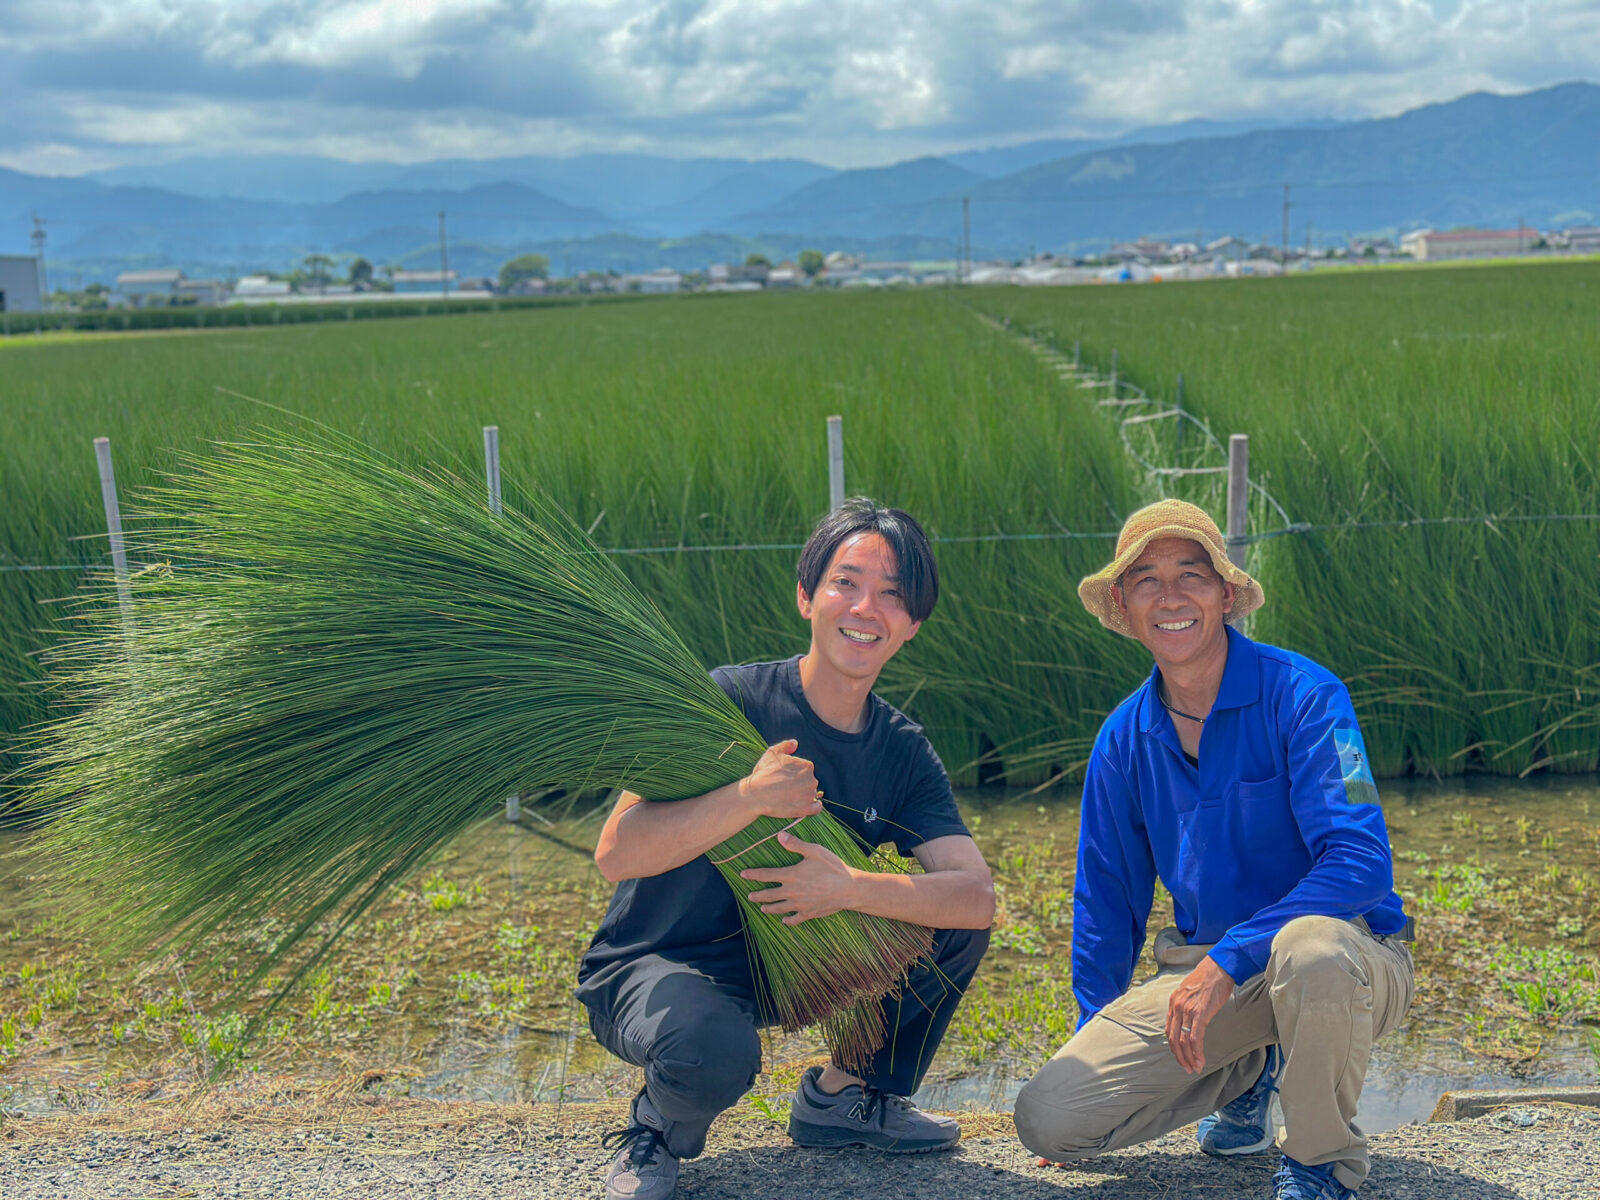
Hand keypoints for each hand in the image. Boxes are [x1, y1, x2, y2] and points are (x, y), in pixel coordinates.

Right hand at [738, 739, 821, 821]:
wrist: (756, 794)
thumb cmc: (764, 773)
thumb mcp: (772, 753)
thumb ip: (786, 745)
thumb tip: (795, 743)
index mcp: (807, 766)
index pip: (805, 770)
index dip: (795, 773)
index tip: (785, 777)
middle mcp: (811, 780)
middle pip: (809, 781)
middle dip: (800, 784)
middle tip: (785, 788)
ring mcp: (809, 795)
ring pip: (811, 794)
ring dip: (803, 795)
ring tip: (788, 797)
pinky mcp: (806, 809)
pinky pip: (816, 808)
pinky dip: (813, 807)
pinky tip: (805, 805)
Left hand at [739, 830, 856, 924]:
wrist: (849, 889)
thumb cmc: (833, 867)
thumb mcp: (814, 851)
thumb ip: (795, 845)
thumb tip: (779, 835)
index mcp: (791, 876)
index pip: (766, 875)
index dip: (753, 874)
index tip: (742, 874)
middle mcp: (792, 892)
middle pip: (769, 895)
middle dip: (757, 895)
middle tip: (748, 896)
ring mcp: (800, 905)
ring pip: (779, 909)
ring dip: (769, 908)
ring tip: (762, 908)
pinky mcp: (809, 913)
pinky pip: (795, 919)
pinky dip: (788, 921)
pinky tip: (784, 921)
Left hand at [1165, 956, 1234, 1073]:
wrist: (1218, 968)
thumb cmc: (1208, 979)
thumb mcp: (1190, 991)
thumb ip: (1186, 1004)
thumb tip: (1189, 1018)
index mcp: (1173, 1002)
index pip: (1169, 1030)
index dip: (1174, 1046)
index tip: (1181, 1056)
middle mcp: (1177, 1007)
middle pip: (1173, 1038)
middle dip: (1180, 1056)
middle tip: (1187, 1068)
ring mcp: (1187, 1010)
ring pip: (1183, 1041)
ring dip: (1189, 1058)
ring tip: (1195, 1068)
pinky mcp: (1200, 1014)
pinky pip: (1195, 1038)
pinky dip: (1197, 1052)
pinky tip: (1200, 1061)